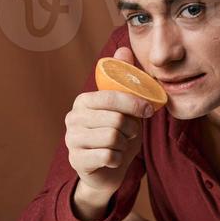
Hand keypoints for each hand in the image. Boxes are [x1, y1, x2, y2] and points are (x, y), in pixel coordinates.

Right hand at [65, 46, 153, 199]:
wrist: (107, 171)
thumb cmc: (118, 136)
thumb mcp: (125, 108)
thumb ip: (125, 80)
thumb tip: (124, 49)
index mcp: (84, 100)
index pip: (111, 97)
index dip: (134, 104)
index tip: (148, 111)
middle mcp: (73, 117)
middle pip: (115, 119)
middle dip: (131, 129)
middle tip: (130, 134)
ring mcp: (71, 139)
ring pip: (112, 138)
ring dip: (124, 145)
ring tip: (120, 146)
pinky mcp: (76, 160)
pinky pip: (108, 156)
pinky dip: (117, 159)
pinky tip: (112, 159)